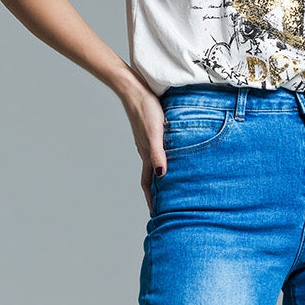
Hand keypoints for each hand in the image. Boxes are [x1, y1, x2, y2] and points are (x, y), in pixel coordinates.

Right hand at [120, 80, 167, 211]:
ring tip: (170, 187)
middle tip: (166, 207)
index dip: (151, 200)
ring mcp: (147, 142)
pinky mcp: (151, 132)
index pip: (148, 184)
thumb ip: (158, 154)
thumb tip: (161, 175)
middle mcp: (146, 151)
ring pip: (154, 165)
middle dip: (157, 193)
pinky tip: (171, 158)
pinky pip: (157, 152)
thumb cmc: (146, 109)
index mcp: (147, 155)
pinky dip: (163, 161)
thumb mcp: (155, 133)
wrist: (134, 89)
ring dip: (160, 177)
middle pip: (151, 178)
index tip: (156, 214)